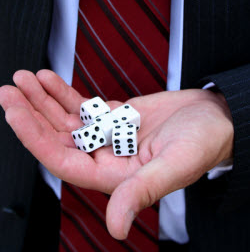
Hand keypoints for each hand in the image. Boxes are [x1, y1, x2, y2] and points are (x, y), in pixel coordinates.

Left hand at [0, 70, 233, 238]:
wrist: (216, 118)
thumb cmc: (204, 142)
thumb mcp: (175, 164)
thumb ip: (142, 190)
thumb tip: (116, 228)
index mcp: (114, 175)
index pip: (61, 159)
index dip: (33, 135)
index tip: (14, 110)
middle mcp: (104, 155)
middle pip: (56, 137)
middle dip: (30, 112)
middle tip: (9, 90)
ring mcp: (107, 134)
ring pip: (64, 119)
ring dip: (42, 99)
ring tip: (23, 79)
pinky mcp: (114, 115)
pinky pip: (82, 105)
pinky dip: (63, 92)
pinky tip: (48, 79)